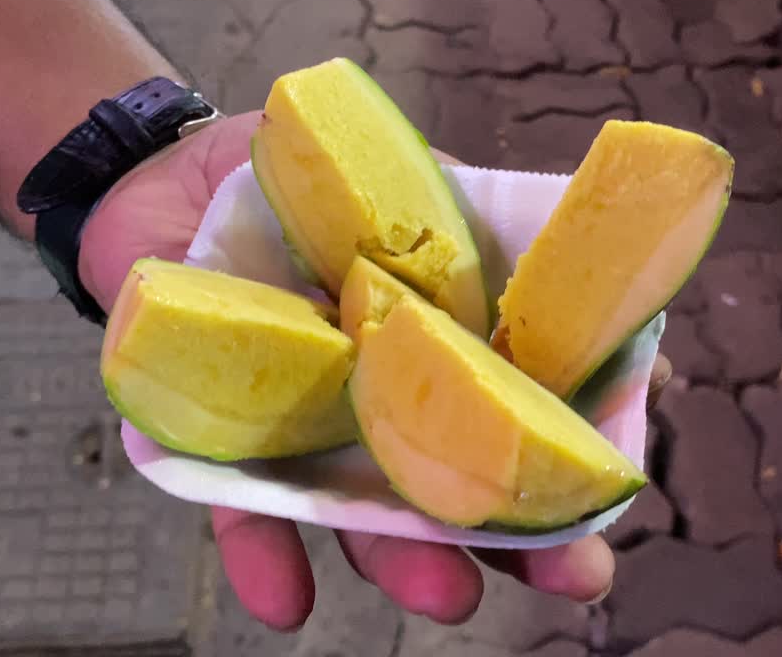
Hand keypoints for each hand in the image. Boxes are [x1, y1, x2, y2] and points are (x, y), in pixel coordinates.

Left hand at [78, 111, 617, 630]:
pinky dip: (266, 555)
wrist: (166, 179)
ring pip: (363, 513)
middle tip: (574, 583)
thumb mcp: (389, 180)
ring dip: (404, 560)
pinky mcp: (225, 446)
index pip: (510, 413)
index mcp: (432, 349)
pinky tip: (288, 602)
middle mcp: (380, 407)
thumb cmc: (292, 180)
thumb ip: (456, 218)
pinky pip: (243, 509)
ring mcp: (309, 434)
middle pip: (454, 486)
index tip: (615, 489)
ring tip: (449, 598)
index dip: (566, 457)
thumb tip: (552, 247)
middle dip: (514, 540)